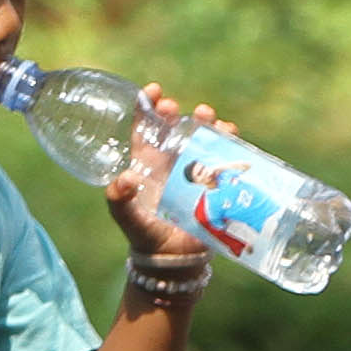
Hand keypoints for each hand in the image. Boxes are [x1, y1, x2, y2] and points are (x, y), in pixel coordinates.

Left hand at [104, 80, 226, 262]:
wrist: (174, 260)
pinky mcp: (214, 182)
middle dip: (176, 113)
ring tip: (206, 116)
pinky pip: (224, 156)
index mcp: (145, 163)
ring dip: (205, 124)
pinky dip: (228, 142)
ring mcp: (193, 170)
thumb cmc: (146, 236)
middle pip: (174, 128)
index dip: (148, 106)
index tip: (154, 91)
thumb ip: (120, 201)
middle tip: (176, 109)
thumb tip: (124, 179)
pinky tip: (230, 135)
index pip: (144, 128)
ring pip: (201, 138)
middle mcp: (169, 162)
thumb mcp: (127, 218)